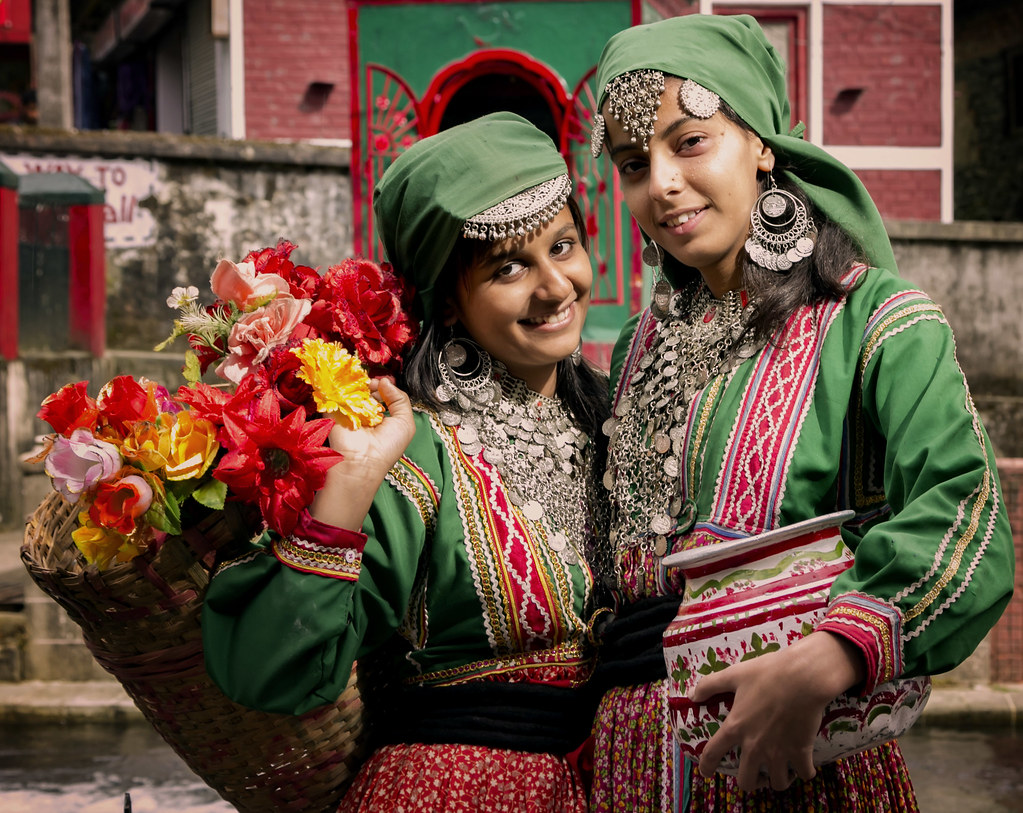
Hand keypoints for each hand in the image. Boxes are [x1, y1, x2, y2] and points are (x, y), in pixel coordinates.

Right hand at [309, 378, 415, 529]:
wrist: (361, 462)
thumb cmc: (388, 446)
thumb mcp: (405, 423)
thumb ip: (400, 399)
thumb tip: (385, 381)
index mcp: (381, 416)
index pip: (382, 393)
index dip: (383, 386)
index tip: (383, 383)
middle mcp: (364, 413)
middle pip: (366, 389)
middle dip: (370, 383)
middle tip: (372, 384)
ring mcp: (348, 411)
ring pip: (352, 388)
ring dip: (356, 384)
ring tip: (362, 386)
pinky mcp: (332, 410)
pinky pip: (334, 392)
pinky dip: (340, 385)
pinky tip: (348, 383)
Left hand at [691, 631, 864, 791]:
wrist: (803, 676)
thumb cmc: (767, 673)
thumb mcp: (734, 675)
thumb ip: (710, 685)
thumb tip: (693, 695)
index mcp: (735, 728)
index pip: (712, 754)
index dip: (707, 767)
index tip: (707, 773)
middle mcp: (755, 746)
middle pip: (746, 782)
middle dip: (749, 782)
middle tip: (755, 773)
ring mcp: (779, 752)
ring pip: (777, 784)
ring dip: (777, 780)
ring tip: (780, 770)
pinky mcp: (801, 751)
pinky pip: (804, 773)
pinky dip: (805, 772)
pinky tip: (804, 765)